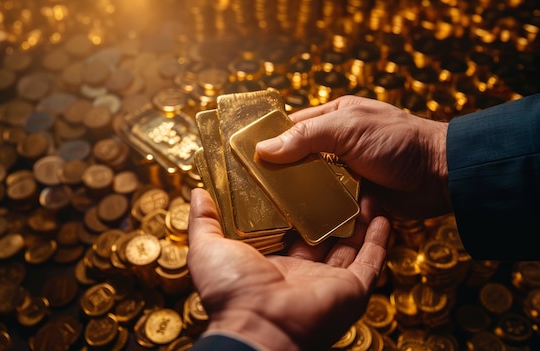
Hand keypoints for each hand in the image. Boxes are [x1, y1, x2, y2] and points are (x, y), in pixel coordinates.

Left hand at [187, 188, 389, 350]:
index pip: (289, 232)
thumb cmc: (231, 291)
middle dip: (330, 212)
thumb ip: (203, 222)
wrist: (260, 324)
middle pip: (322, 237)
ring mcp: (329, 280)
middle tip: (335, 180)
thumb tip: (198, 192)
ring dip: (358, 220)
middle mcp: (303, 273)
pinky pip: (371, 260)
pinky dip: (380, 239)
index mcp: (272, 264)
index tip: (301, 180)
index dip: (296, 209)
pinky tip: (381, 214)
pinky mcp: (351, 287)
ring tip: (362, 190)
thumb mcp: (207, 249)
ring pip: (350, 245)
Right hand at [257, 95, 450, 218]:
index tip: (242, 159)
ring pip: (309, 185)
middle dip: (278, 174)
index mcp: (332, 118)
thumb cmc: (397, 142)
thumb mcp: (349, 129)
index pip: (290, 128)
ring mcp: (344, 173)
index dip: (267, 141)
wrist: (441, 176)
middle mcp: (335, 145)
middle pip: (295, 160)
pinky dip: (316, 212)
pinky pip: (326, 205)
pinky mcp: (353, 198)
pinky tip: (298, 222)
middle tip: (252, 191)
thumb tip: (262, 148)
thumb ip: (306, 136)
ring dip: (296, 196)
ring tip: (270, 212)